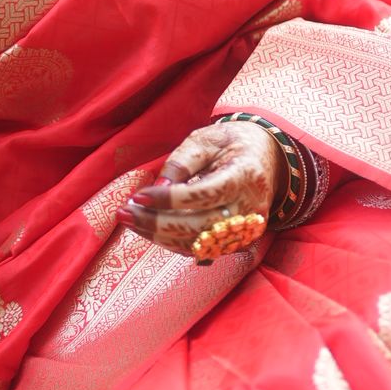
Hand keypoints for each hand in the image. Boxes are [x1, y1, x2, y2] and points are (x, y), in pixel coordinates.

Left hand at [119, 120, 285, 255]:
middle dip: (157, 223)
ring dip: (159, 236)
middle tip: (124, 213)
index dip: (169, 199)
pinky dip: (172, 243)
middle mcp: (250, 208)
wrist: (266, 158)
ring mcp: (246, 230)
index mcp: (245, 175)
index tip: (139, 196)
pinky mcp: (238, 242)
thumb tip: (159, 187)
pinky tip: (149, 229)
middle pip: (200, 226)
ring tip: (129, 221)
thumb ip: (182, 161)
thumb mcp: (206, 139)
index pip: (204, 194)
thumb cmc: (231, 144)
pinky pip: (201, 250)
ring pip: (198, 244)